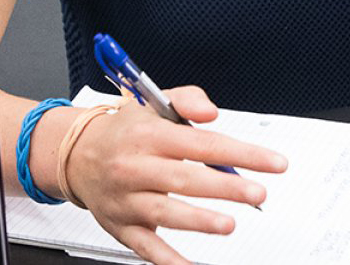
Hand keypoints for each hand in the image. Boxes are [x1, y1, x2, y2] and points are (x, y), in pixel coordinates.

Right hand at [64, 86, 287, 264]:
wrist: (76, 154)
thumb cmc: (126, 129)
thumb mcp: (154, 102)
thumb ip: (188, 100)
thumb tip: (212, 113)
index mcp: (150, 134)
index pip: (202, 143)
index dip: (241, 154)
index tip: (273, 163)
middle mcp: (136, 166)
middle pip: (185, 178)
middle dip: (225, 188)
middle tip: (257, 193)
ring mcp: (127, 199)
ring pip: (165, 212)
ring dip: (200, 221)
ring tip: (229, 224)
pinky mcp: (121, 226)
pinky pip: (146, 247)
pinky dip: (170, 260)